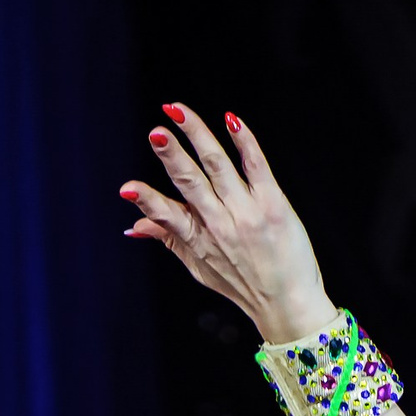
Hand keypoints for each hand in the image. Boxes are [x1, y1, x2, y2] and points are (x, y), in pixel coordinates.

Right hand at [122, 107, 336, 344]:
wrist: (288, 304)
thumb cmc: (243, 285)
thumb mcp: (200, 268)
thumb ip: (169, 240)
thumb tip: (134, 225)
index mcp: (198, 240)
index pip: (168, 216)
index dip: (147, 202)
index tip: (127, 189)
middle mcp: (220, 224)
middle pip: (191, 183)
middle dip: (172, 156)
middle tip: (156, 132)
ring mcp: (246, 212)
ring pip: (218, 165)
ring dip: (197, 135)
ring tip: (178, 111)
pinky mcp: (273, 204)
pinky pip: (255, 165)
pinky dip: (243, 141)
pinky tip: (230, 120)